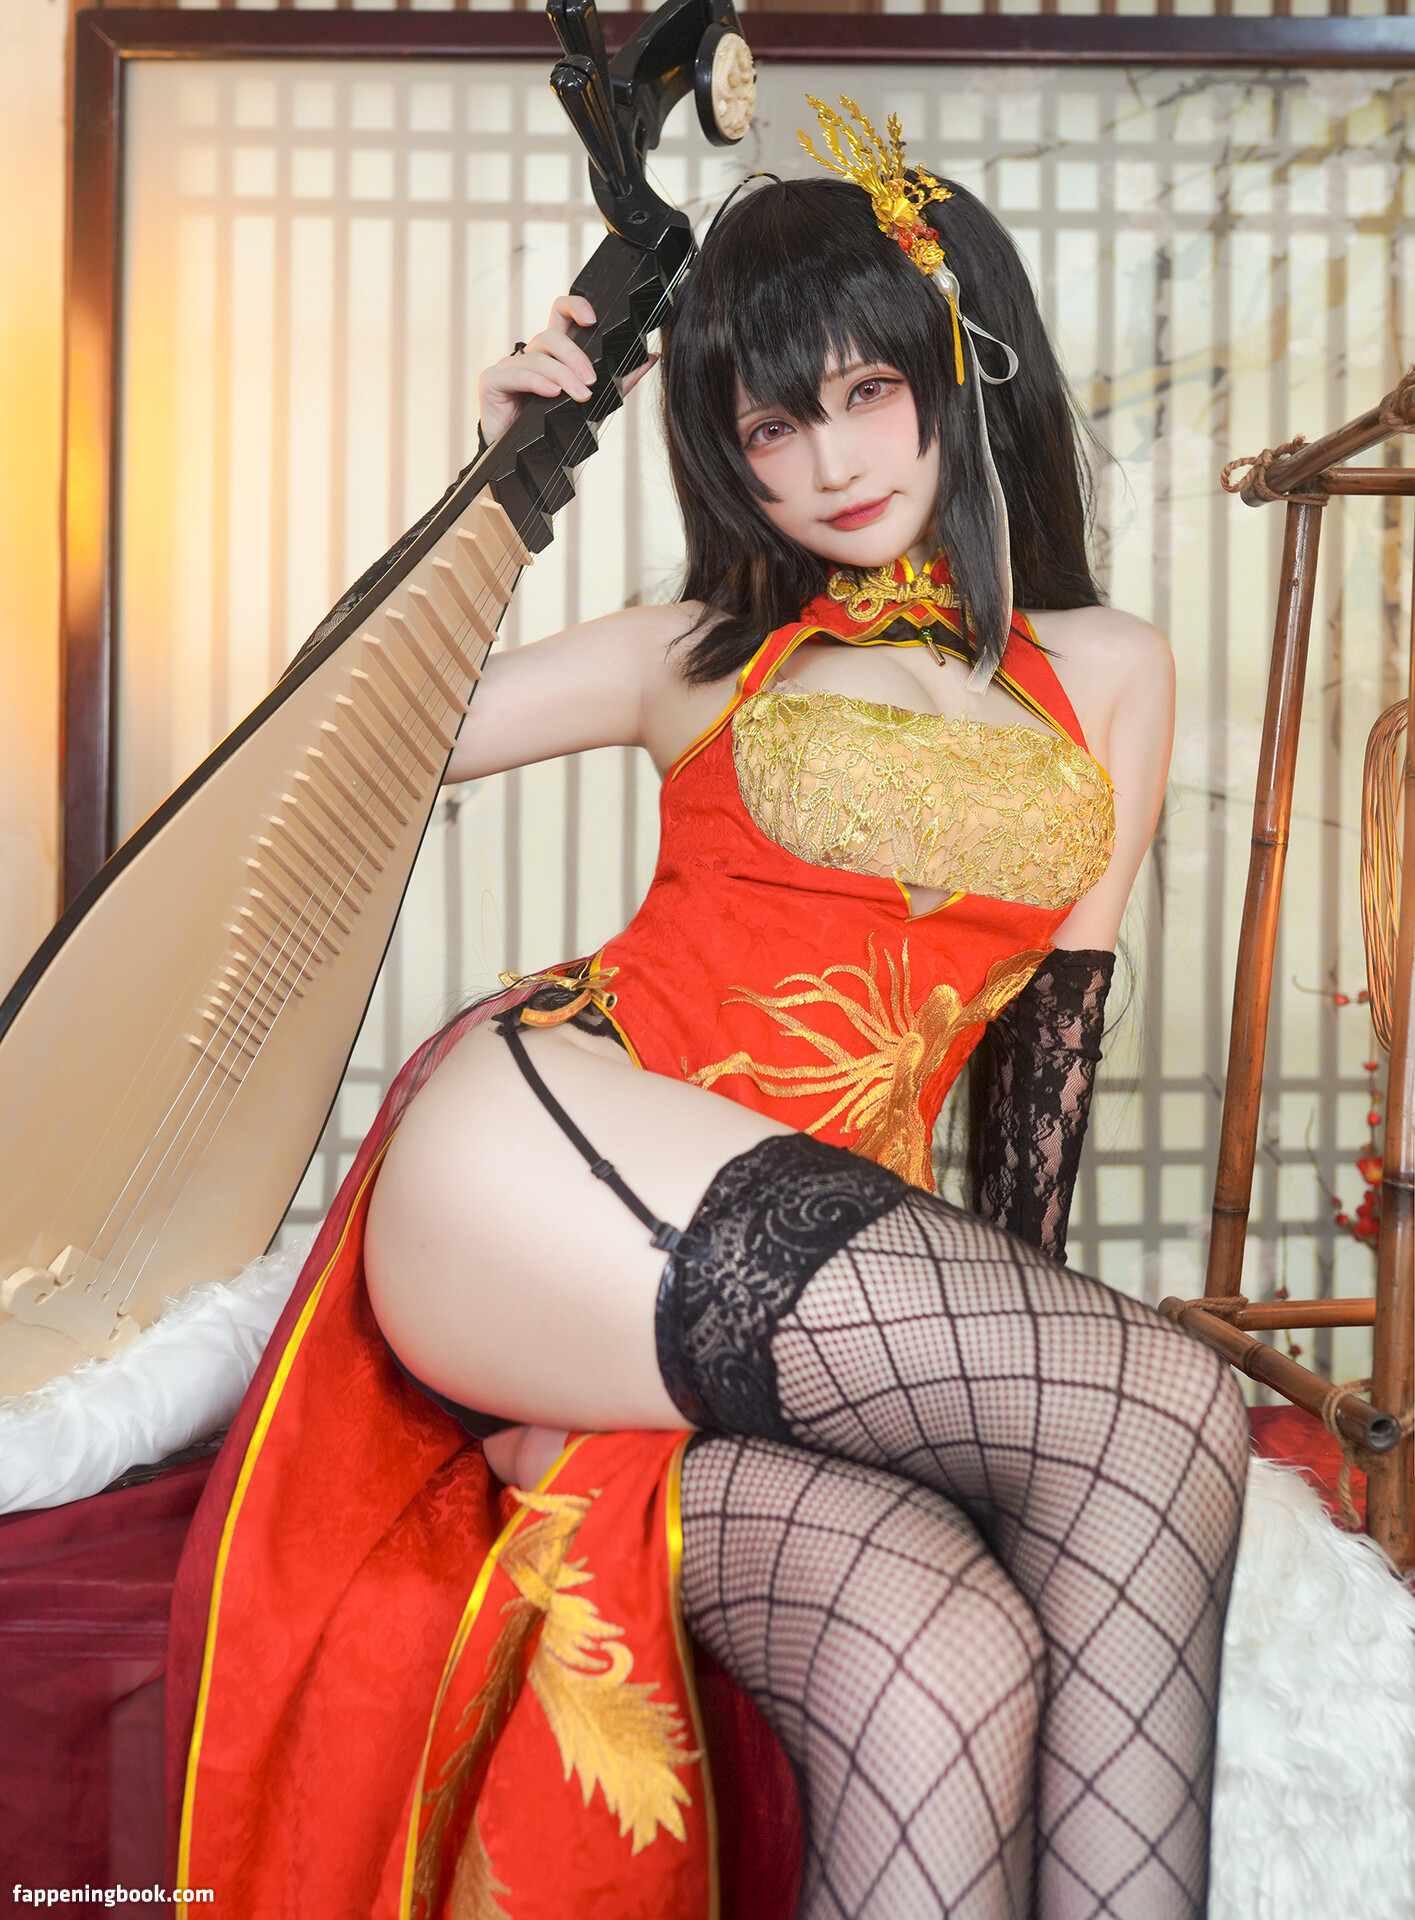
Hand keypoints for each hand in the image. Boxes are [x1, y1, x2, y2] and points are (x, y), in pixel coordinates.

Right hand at [476, 293, 655, 446]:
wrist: (521, 460)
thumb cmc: (552, 429)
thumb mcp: (592, 404)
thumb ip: (618, 381)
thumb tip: (650, 358)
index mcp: (552, 354)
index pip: (560, 315)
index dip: (574, 307)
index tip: (593, 319)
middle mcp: (529, 354)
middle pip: (550, 336)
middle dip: (574, 356)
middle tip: (591, 380)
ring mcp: (508, 365)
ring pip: (537, 358)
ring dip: (561, 376)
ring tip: (579, 395)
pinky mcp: (491, 381)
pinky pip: (516, 375)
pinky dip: (537, 383)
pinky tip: (552, 393)